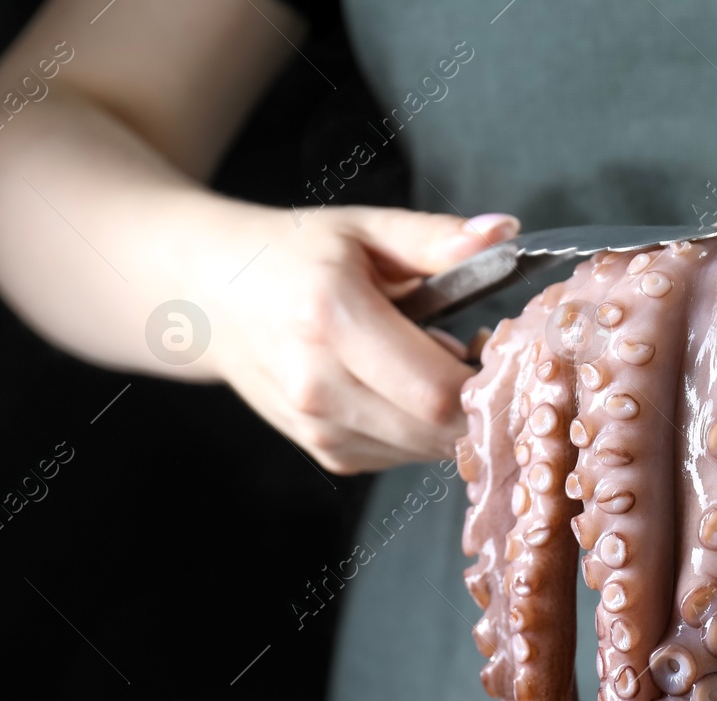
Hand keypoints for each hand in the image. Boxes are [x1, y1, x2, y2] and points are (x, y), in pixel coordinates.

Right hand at [212, 205, 518, 473]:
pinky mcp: (325, 452)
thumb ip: (436, 237)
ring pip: (424, 449)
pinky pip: (401, 455)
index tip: (499, 345)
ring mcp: (317, 427)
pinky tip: (409, 387)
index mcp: (331, 317)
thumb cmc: (295, 256)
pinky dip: (422, 430)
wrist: (212, 297)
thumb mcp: (364, 229)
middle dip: (479, 401)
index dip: (488, 378)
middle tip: (482, 355)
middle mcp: (318, 384)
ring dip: (453, 418)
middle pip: (436, 430)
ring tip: (439, 362)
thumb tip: (503, 233)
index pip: (438, 388)